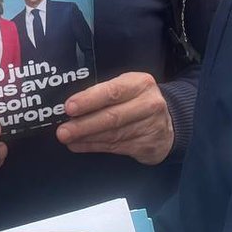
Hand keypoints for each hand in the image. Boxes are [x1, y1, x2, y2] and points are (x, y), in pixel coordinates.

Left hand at [56, 72, 173, 163]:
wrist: (169, 122)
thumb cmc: (138, 100)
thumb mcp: (127, 87)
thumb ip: (104, 93)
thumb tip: (71, 105)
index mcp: (140, 84)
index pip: (112, 92)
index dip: (89, 100)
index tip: (69, 107)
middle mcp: (149, 104)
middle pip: (112, 117)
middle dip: (84, 125)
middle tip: (63, 131)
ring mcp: (151, 127)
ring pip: (113, 135)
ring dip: (86, 138)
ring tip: (67, 138)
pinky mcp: (148, 146)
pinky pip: (116, 147)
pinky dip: (94, 147)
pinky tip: (79, 145)